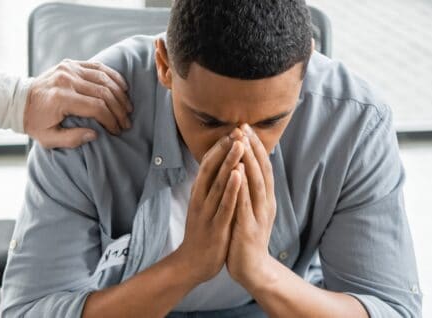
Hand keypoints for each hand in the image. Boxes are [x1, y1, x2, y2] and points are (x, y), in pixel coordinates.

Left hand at [24, 59, 132, 148]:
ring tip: (127, 108)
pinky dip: (113, 76)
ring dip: (119, 93)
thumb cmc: (35, 122)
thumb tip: (95, 134)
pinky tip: (122, 87)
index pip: (96, 107)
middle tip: (126, 122)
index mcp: (61, 98)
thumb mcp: (48, 138)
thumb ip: (71, 139)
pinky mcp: (70, 63)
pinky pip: (97, 67)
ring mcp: (69, 68)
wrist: (19, 100)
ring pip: (103, 78)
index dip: (110, 119)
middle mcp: (66, 80)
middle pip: (103, 92)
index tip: (117, 130)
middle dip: (118, 109)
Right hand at [174, 132, 245, 283]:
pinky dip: (232, 188)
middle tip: (237, 129)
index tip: (233, 130)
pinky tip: (239, 174)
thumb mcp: (203, 205)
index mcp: (199, 193)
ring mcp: (207, 212)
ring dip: (229, 162)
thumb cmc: (202, 232)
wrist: (192, 263)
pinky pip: (225, 204)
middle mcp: (201, 198)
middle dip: (225, 148)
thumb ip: (209, 188)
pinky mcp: (216, 225)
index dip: (220, 146)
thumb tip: (217, 168)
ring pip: (219, 183)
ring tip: (239, 144)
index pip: (208, 164)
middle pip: (212, 168)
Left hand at [227, 124, 279, 287]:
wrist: (252, 269)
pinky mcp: (248, 228)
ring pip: (256, 184)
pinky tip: (237, 174)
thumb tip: (245, 167)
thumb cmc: (246, 236)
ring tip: (241, 143)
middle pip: (262, 171)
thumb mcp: (250, 209)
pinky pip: (245, 205)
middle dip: (252, 148)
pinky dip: (242, 188)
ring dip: (250, 162)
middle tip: (244, 126)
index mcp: (264, 198)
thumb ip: (250, 191)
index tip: (245, 126)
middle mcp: (265, 204)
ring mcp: (258, 216)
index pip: (262, 167)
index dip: (254, 146)